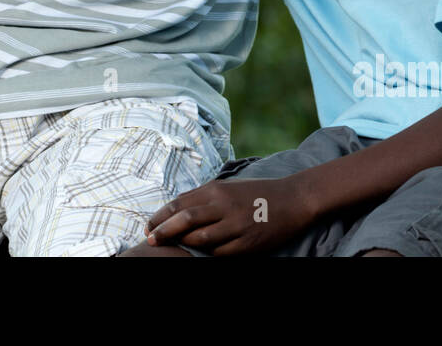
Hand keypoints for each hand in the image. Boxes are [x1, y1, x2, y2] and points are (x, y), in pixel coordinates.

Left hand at [144, 178, 314, 255]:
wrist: (292, 199)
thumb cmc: (256, 193)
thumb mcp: (228, 187)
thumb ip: (204, 196)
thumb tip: (176, 208)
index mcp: (217, 190)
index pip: (179, 204)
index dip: (160, 216)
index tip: (148, 226)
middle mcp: (224, 206)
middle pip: (184, 220)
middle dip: (163, 232)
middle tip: (150, 240)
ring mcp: (237, 225)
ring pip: (200, 239)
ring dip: (185, 244)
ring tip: (176, 247)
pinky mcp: (249, 243)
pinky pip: (221, 253)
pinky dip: (209, 254)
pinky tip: (205, 252)